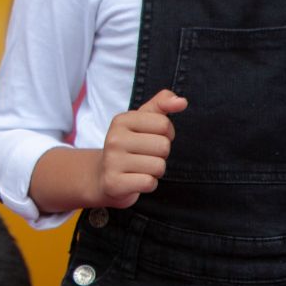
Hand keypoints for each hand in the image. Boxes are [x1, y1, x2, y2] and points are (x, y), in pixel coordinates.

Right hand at [99, 88, 185, 206]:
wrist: (104, 176)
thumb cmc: (131, 145)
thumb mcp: (142, 121)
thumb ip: (162, 104)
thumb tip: (182, 101)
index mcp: (121, 120)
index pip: (164, 124)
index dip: (166, 133)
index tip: (152, 138)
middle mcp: (114, 138)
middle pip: (163, 146)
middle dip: (161, 154)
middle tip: (145, 155)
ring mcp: (112, 161)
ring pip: (158, 166)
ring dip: (155, 171)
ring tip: (140, 168)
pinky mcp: (114, 182)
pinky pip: (149, 183)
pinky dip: (148, 184)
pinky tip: (136, 180)